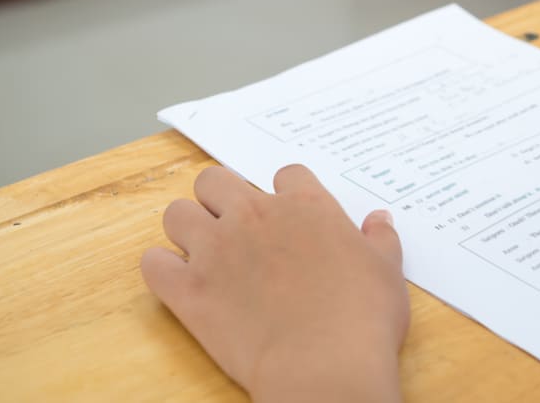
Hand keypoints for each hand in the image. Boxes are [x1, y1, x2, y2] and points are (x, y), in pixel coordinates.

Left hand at [140, 164, 407, 402]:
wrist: (325, 365)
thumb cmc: (362, 318)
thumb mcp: (386, 271)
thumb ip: (380, 239)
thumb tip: (380, 221)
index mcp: (305, 206)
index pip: (286, 174)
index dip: (287, 192)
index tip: (291, 215)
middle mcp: (255, 217)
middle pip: (215, 179)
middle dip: (220, 197)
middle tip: (234, 225)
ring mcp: (217, 250)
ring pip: (177, 213)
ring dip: (187, 228)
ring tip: (203, 252)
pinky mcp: (189, 290)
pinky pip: (152, 264)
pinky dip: (161, 269)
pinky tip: (179, 282)